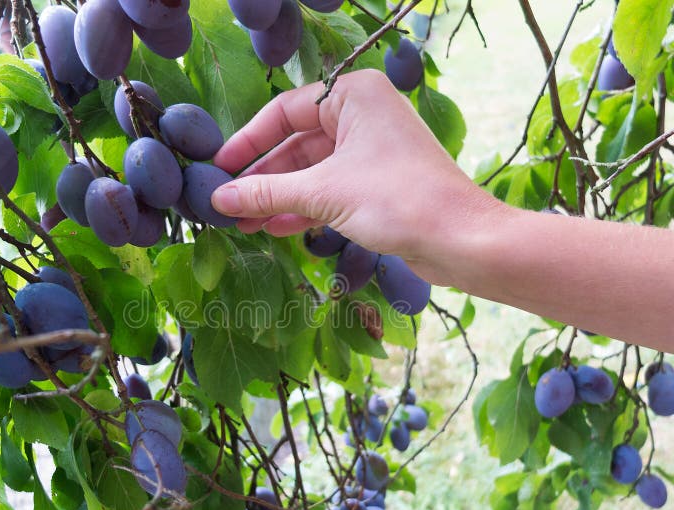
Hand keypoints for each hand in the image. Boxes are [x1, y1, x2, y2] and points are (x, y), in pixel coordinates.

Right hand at [210, 69, 497, 283]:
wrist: (461, 240)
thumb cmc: (399, 200)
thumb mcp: (323, 192)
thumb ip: (268, 193)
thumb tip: (220, 199)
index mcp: (354, 96)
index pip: (285, 111)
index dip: (249, 141)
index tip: (219, 168)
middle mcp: (363, 116)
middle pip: (297, 143)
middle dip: (263, 177)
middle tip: (227, 203)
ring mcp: (372, 151)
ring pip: (312, 170)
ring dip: (279, 197)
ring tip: (243, 223)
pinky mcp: (378, 183)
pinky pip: (329, 189)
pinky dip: (303, 208)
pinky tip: (275, 227)